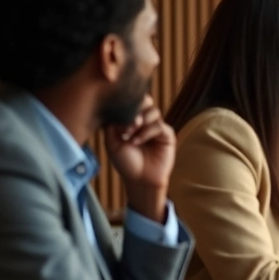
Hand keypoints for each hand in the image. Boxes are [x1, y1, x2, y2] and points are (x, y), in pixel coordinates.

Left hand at [105, 95, 173, 222]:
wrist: (140, 179)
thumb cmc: (126, 162)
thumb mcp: (112, 142)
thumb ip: (112, 125)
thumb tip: (118, 109)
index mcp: (132, 118)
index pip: (132, 100)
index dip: (125, 103)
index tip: (115, 116)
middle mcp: (146, 120)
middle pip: (146, 100)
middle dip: (135, 108)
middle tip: (126, 123)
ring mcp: (157, 126)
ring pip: (153, 111)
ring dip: (140, 121)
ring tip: (129, 135)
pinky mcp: (167, 135)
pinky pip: (159, 126)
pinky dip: (146, 132)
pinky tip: (136, 142)